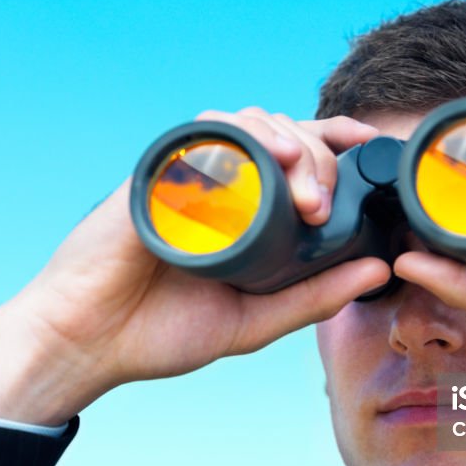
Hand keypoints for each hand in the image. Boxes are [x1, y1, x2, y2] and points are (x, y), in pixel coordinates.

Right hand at [0, 109, 389, 425]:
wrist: (86, 343)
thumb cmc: (160, 331)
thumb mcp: (255, 320)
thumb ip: (315, 298)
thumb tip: (379, 271)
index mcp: (246, 211)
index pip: (299, 156)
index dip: (337, 141)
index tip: (372, 146)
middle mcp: (220, 184)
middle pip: (283, 134)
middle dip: (318, 158)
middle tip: (321, 206)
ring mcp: (185, 174)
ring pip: (245, 122)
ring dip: (282, 137)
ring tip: (301, 178)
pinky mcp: (152, 173)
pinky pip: (197, 134)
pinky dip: (234, 133)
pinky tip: (262, 150)